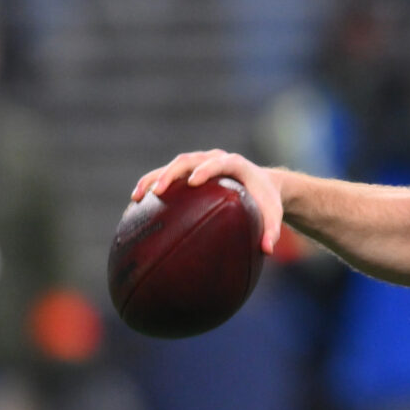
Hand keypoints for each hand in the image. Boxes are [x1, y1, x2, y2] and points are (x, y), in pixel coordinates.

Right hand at [132, 149, 284, 254]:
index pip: (218, 163)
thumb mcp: (273, 214)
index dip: (206, 170)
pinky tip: (136, 203)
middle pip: (188, 160)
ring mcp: (200, 162)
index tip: (194, 182)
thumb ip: (272, 231)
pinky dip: (152, 185)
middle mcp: (214, 158)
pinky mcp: (190, 170)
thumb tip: (268, 250)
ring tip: (136, 197)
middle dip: (171, 174)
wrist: (262, 183)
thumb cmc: (266, 200)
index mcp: (235, 164)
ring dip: (154, 178)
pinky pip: (168, 175)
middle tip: (157, 192)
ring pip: (173, 166)